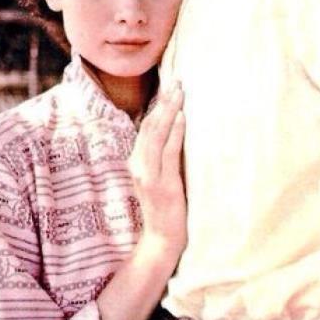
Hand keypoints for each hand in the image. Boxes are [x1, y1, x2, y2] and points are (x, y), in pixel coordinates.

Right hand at [129, 83, 186, 263]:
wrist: (161, 240)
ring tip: (179, 91)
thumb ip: (161, 154)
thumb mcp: (158, 176)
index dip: (157, 104)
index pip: (146, 126)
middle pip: (150, 125)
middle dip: (164, 100)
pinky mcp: (163, 185)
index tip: (168, 83)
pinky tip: (183, 117)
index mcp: (136, 161)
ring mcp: (149, 175)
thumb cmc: (164, 206)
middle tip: (176, 79)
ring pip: (157, 134)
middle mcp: (138, 165)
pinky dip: (175, 133)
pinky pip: (168, 153)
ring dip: (169, 110)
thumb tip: (174, 127)